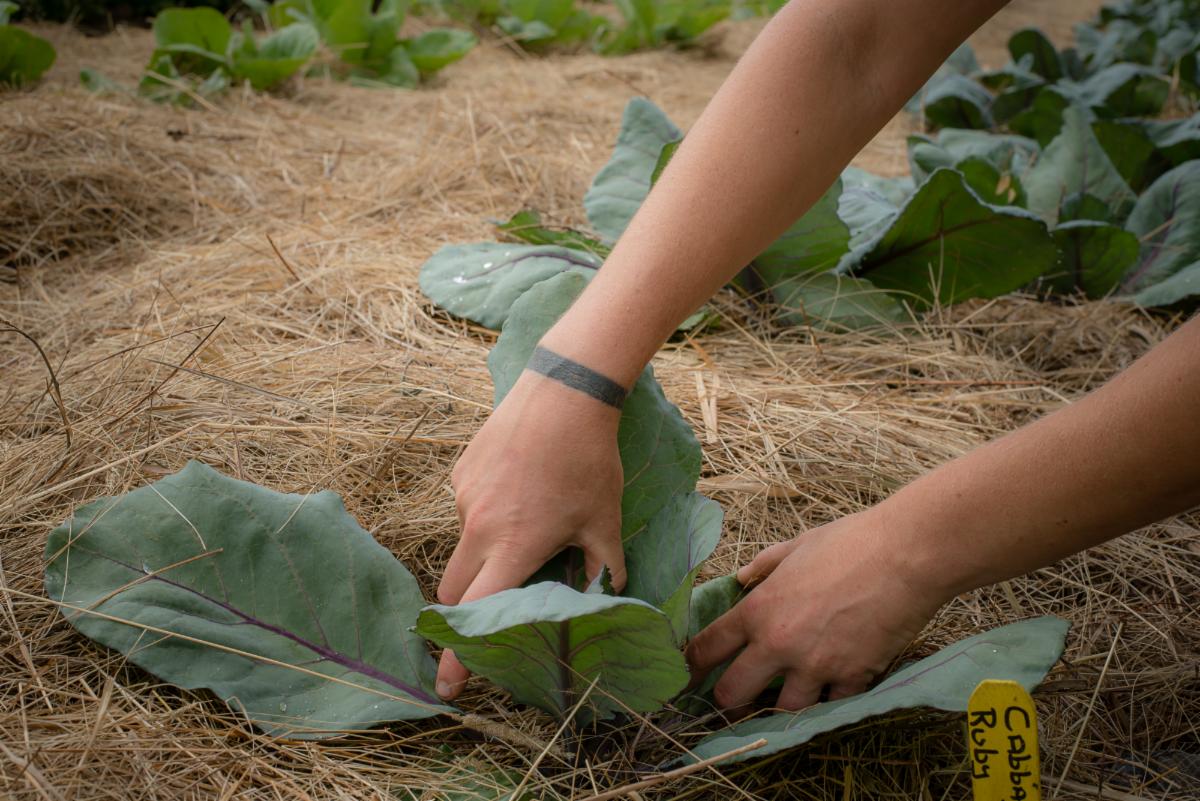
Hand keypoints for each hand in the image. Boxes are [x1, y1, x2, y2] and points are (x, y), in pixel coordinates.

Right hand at [435, 370, 625, 699]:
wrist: (564, 391)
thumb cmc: (589, 460)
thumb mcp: (604, 519)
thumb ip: (604, 566)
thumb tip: (610, 594)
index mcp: (514, 547)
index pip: (476, 615)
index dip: (459, 656)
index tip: (448, 687)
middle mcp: (479, 527)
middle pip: (456, 590)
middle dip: (464, 613)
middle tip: (485, 619)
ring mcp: (464, 497)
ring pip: (465, 545)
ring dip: (484, 555)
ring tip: (527, 526)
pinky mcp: (461, 471)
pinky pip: (466, 507)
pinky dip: (486, 515)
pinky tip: (520, 490)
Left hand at [686, 509, 947, 710]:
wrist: (905, 555)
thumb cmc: (850, 542)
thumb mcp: (796, 546)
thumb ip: (764, 567)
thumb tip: (741, 578)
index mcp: (759, 610)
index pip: (710, 647)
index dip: (693, 665)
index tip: (689, 675)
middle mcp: (779, 644)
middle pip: (734, 694)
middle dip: (728, 701)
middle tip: (732, 700)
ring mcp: (817, 666)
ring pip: (784, 710)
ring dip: (782, 705)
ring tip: (784, 697)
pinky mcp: (853, 678)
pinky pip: (832, 704)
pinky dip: (830, 698)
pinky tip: (831, 688)